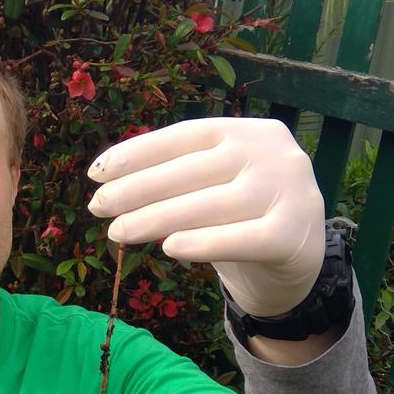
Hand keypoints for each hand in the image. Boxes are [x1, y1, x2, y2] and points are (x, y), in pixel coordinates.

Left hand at [86, 118, 324, 317]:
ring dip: (155, 219)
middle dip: (136, 189)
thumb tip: (111, 185)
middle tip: (96, 207)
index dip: (137, 153)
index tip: (96, 173)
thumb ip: (179, 178)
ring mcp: (289, 191)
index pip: (184, 136)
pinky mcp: (293, 235)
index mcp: (249, 131)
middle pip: (191, 171)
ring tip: (117, 232)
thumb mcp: (215, 185)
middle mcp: (271, 153)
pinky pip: (240, 240)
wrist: (297, 262)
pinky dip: (202, 244)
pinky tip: (169, 248)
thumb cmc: (241, 218)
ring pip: (209, 205)